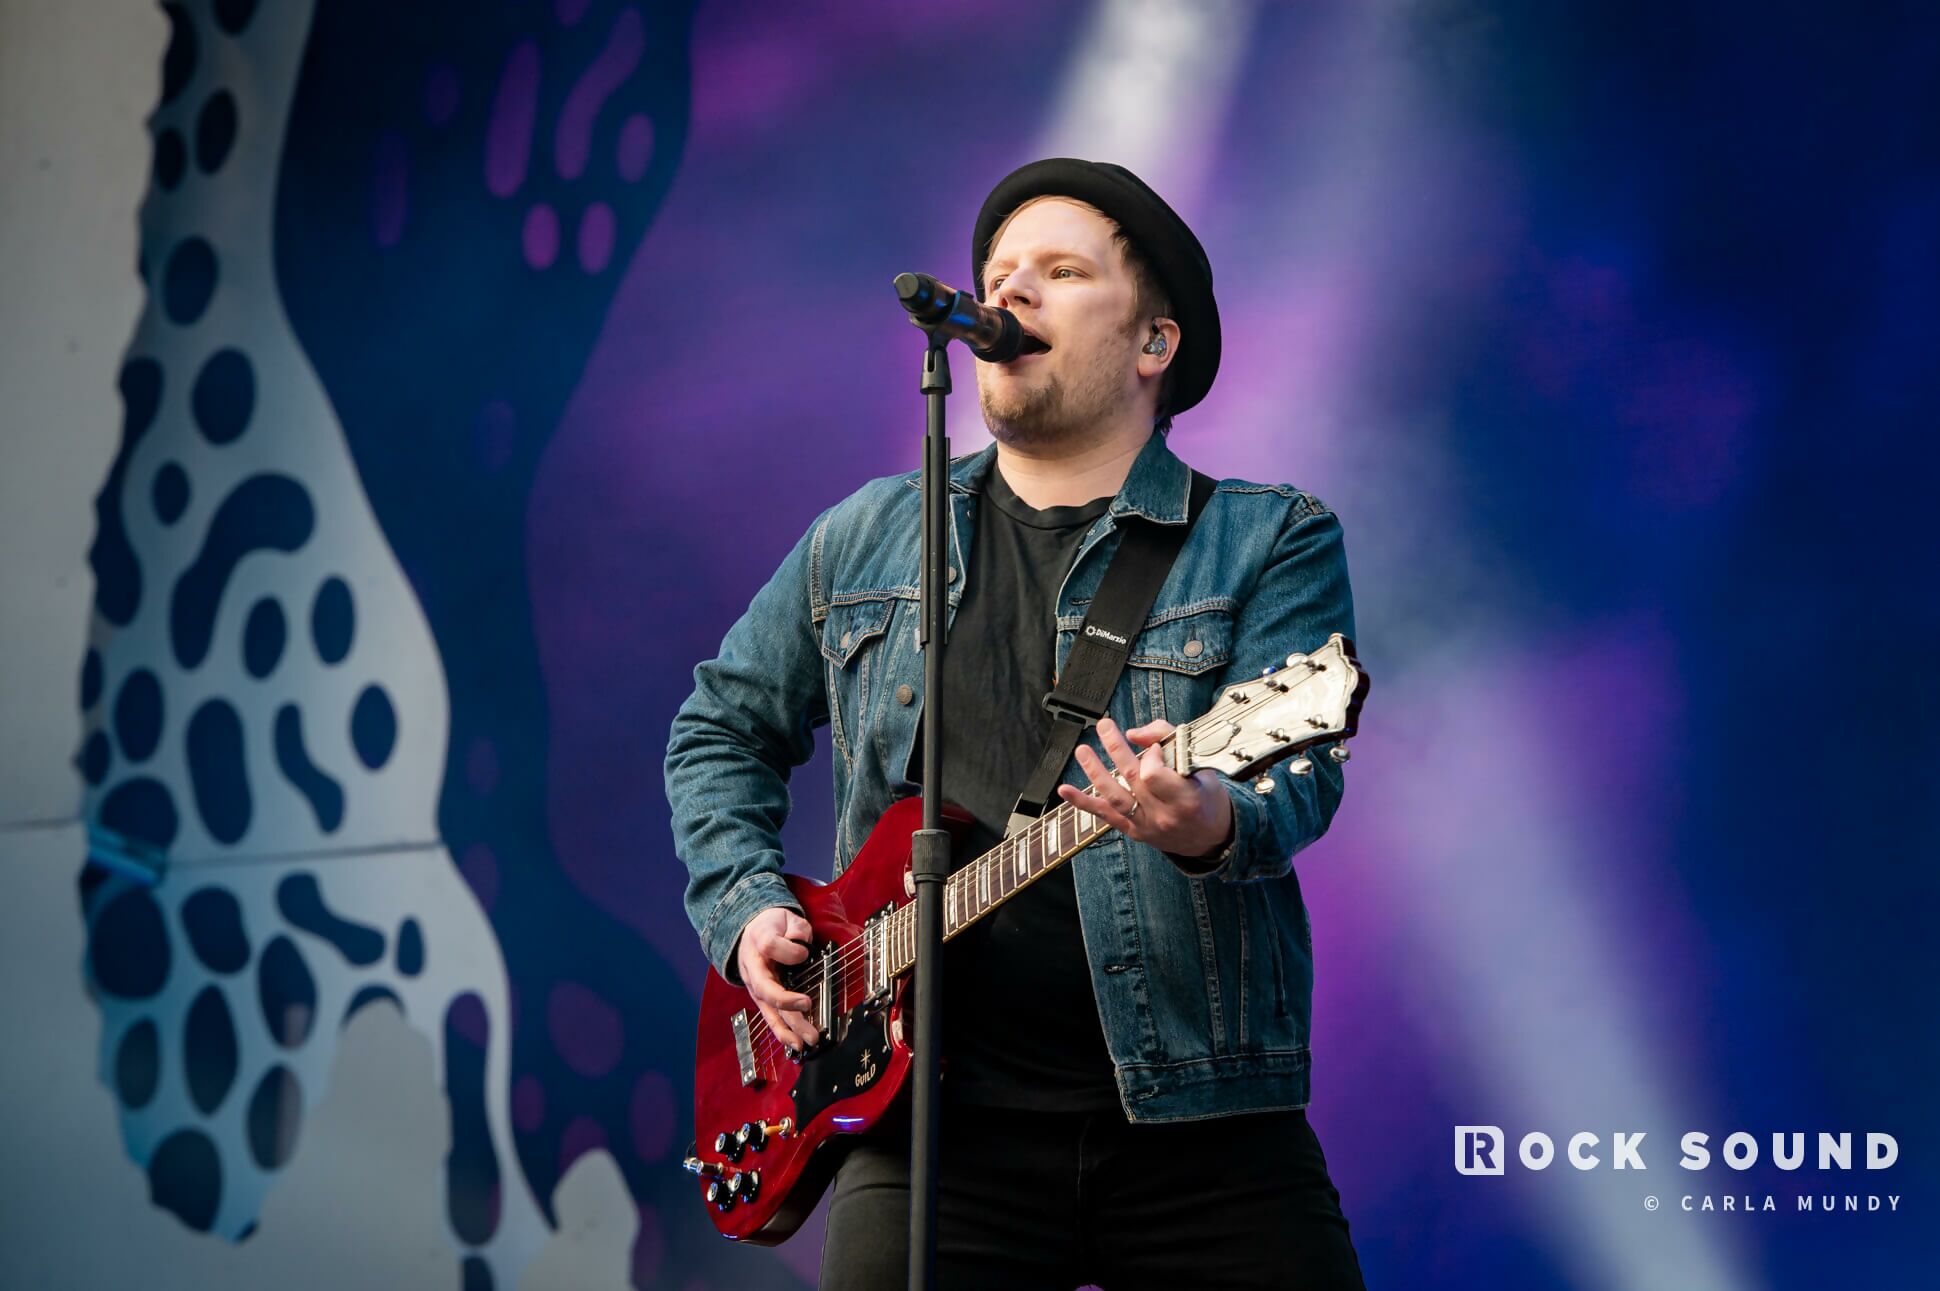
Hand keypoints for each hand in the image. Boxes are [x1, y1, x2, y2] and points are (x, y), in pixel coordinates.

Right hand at [735, 906, 818, 1048]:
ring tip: (805, 1041)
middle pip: (767, 988)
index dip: (789, 949)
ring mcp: (755, 987)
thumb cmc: (772, 926)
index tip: (804, 950)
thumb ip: (796, 928)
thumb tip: (801, 946)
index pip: (770, 945)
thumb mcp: (785, 917)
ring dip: (788, 1027)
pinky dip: (782, 1032)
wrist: (750, 933)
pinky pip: (770, 1017)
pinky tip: (795, 1044)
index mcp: (758, 942)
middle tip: (808, 1006)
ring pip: (768, 1010)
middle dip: (788, 1002)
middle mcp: (753, 969)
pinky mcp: (761, 999)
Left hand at [1058, 717, 1233, 859]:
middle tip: (1104, 725)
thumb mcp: (1200, 766)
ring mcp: (1146, 826)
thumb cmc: (1207, 797)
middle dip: (1116, 748)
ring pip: (1114, 796)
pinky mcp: (1134, 831)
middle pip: (1132, 778)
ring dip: (1094, 771)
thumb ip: (1169, 741)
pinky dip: (1082, 802)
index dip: (1152, 755)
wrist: (1211, 838)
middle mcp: (1163, 816)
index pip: (1155, 775)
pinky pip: (1105, 816)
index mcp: (1186, 799)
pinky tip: (1064, 790)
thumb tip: (1133, 734)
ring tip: (1083, 750)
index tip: (1157, 748)